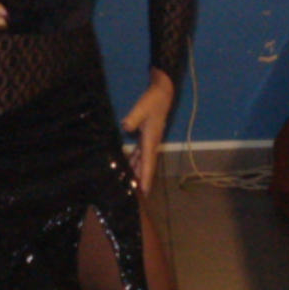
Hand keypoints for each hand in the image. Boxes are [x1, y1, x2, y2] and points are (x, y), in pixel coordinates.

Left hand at [121, 68, 174, 194]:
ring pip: (142, 161)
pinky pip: (140, 154)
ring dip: (137, 173)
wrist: (162, 93)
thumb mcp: (141, 109)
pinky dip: (135, 162)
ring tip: (131, 186)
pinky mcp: (145, 137)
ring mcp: (149, 141)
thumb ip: (134, 118)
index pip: (148, 163)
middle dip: (142, 181)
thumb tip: (126, 127)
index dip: (146, 178)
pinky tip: (128, 167)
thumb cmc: (152, 102)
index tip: (145, 192)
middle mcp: (151, 144)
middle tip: (136, 196)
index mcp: (150, 141)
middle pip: (146, 166)